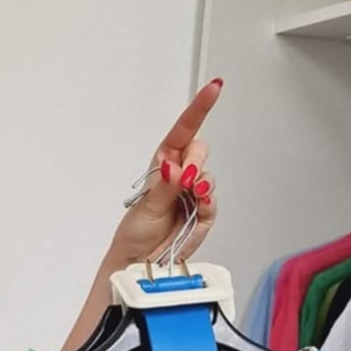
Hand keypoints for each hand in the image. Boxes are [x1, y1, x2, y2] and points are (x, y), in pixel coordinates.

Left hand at [109, 78, 222, 267]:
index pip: (184, 129)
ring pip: (209, 175)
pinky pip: (213, 200)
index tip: (214, 88)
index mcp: (162, 163)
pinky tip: (200, 203)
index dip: (199, 107)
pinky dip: (208, 200)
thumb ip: (164, 186)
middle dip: (196, 160)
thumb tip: (175, 168)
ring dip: (201, 183)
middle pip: (200, 150)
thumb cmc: (136, 233)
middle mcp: (180, 174)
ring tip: (189, 196)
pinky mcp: (205, 212)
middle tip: (185, 179)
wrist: (140, 262)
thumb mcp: (145, 206)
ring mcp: (194, 193)